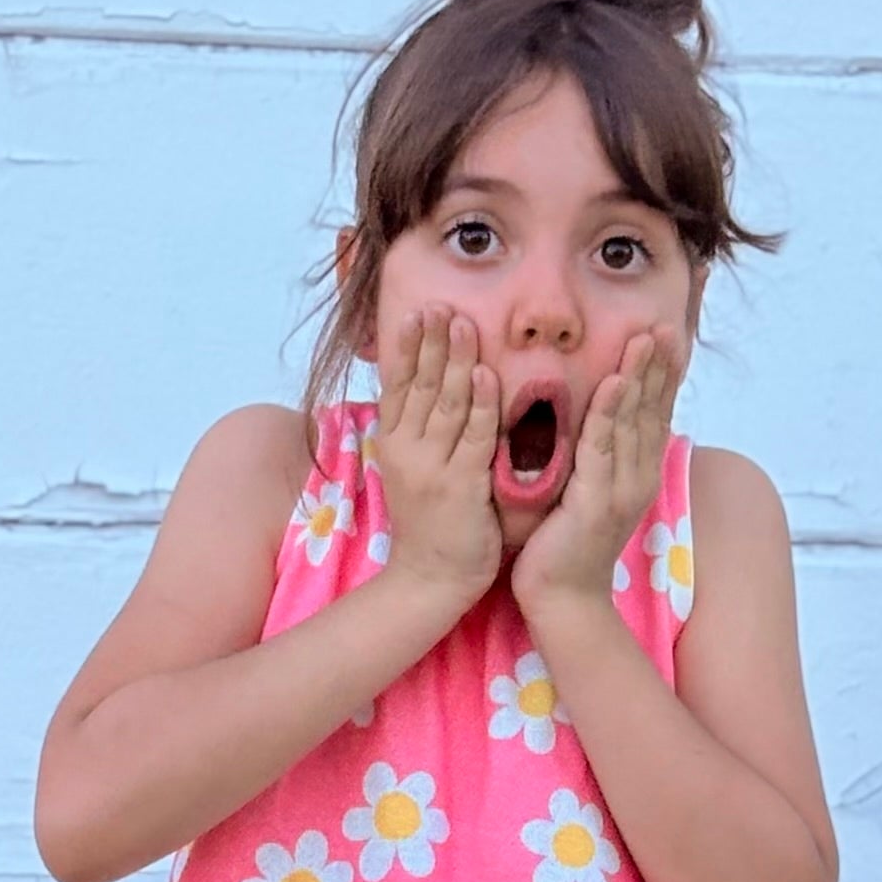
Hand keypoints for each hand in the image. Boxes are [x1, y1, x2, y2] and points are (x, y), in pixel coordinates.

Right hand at [368, 308, 504, 620]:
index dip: (407, 347)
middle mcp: (407, 450)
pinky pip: (473, 439)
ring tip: (463, 321)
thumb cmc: (432, 522)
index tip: (416, 311)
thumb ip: (421, 429)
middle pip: (420, 384)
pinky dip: (481, 406)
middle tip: (442, 302)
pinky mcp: (460, 487)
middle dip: (432, 341)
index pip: (398, 384)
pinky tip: (486, 375)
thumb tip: (428, 387)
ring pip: (446, 403)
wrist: (430, 579)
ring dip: (455, 360)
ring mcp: (432, 468)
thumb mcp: (415, 468)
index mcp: (394, 443)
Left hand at [509, 325, 681, 628]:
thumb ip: (596, 458)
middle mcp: (637, 478)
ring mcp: (621, 490)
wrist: (562, 600)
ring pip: (632, 423)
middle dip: (658, 366)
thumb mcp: (587, 492)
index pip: (654, 413)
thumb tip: (597, 423)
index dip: (661, 374)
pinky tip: (613, 382)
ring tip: (645, 337)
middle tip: (664, 323)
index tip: (665, 334)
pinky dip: (608, 413)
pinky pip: (602, 448)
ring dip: (639, 377)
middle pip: (651, 411)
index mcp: (637, 474)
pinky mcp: (596, 502)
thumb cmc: (565, 546)